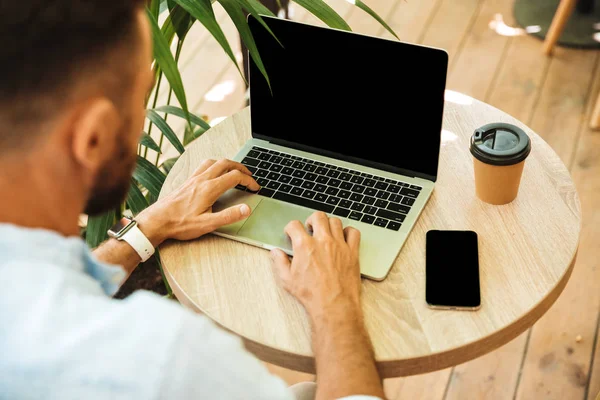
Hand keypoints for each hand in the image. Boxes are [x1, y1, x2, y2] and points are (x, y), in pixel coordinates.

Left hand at [136, 159, 258, 244]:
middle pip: (226, 163)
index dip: (249, 180)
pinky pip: (204, 165)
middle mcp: (202, 179)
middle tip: (249, 175)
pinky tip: (214, 172)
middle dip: (241, 167)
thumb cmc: (179, 223)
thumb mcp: (207, 224)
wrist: (157, 220)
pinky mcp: (188, 181)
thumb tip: (246, 209)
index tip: (254, 187)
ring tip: (234, 170)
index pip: (235, 177)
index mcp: (210, 188)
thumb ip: (228, 216)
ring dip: (227, 163)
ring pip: (214, 161)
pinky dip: (214, 165)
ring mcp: (194, 178)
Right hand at [270, 211, 361, 317]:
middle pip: (318, 216)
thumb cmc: (312, 294)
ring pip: (335, 221)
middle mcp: (322, 241)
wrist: (334, 305)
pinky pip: (353, 232)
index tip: (291, 232)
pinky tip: (343, 237)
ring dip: (329, 224)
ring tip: (326, 232)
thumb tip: (275, 253)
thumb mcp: (288, 280)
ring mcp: (339, 245)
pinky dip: (348, 232)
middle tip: (310, 228)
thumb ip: (280, 262)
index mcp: (304, 246)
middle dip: (311, 220)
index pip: (294, 225)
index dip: (290, 228)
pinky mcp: (352, 252)